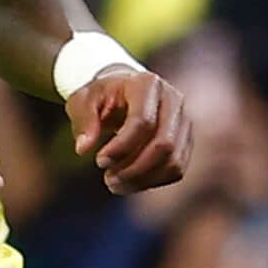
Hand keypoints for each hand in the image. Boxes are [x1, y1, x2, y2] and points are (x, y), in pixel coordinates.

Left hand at [70, 63, 189, 193]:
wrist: (122, 95)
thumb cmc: (101, 98)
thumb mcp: (82, 101)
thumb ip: (83, 120)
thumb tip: (83, 148)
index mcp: (147, 84)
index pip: (143, 122)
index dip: (121, 147)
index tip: (99, 161)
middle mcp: (173, 100)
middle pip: (163, 145)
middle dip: (134, 168)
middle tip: (108, 179)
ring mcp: (183, 121)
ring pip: (172, 161)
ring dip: (142, 179)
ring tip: (114, 183)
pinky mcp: (185, 141)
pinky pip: (176, 170)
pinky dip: (152, 182)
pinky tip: (129, 182)